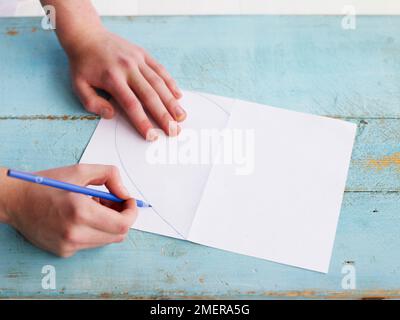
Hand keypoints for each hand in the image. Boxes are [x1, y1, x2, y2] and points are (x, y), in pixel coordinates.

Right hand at [0, 165, 136, 256]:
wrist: (16, 201)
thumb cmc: (47, 184)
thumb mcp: (80, 170)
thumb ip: (110, 176)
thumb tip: (125, 193)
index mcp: (80, 212)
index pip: (122, 224)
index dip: (131, 212)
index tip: (129, 201)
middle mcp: (75, 234)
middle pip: (118, 235)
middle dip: (122, 217)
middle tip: (115, 202)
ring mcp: (69, 246)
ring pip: (106, 240)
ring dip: (109, 224)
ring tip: (95, 206)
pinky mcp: (64, 252)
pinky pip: (91, 243)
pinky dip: (95, 230)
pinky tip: (83, 216)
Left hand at [67, 29, 185, 139]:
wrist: (87, 35)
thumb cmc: (83, 64)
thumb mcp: (78, 85)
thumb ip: (92, 103)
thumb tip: (111, 115)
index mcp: (112, 78)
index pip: (131, 105)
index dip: (143, 122)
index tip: (152, 136)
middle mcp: (128, 68)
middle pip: (150, 96)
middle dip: (164, 115)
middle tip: (174, 130)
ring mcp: (138, 60)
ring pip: (159, 83)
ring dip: (171, 102)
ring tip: (181, 117)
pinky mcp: (143, 54)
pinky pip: (160, 70)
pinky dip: (170, 83)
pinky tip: (178, 96)